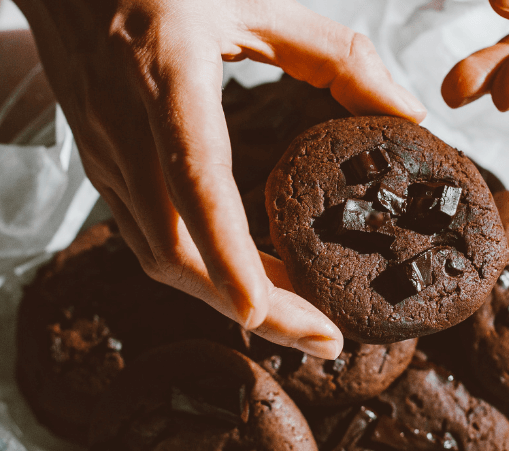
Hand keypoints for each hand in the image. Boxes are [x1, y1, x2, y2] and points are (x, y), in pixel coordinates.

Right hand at [13, 0, 425, 358]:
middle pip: (174, 247)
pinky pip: (150, 240)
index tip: (262, 312)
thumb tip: (406, 112)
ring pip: (159, 256)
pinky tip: (253, 282)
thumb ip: (337, 53)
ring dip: (228, 299)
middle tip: (323, 339)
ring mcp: (105, 154)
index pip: (194, 177)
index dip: (226, 251)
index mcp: (166, 72)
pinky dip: (203, 273)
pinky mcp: (102, 169)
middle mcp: (124, 125)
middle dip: (249, 307)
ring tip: (303, 320)